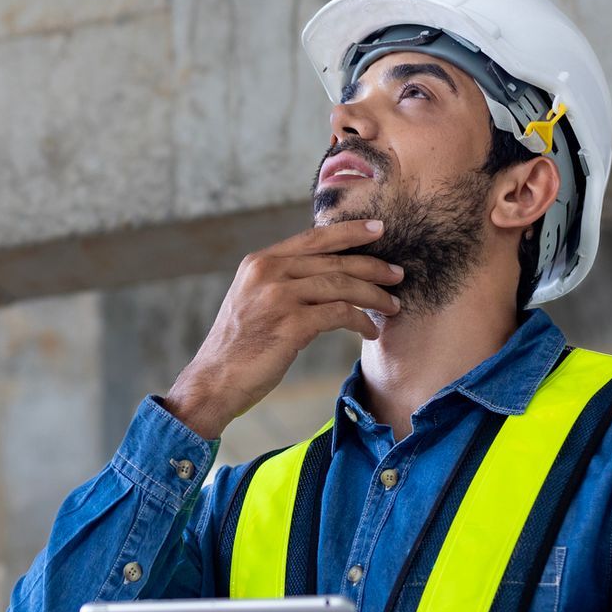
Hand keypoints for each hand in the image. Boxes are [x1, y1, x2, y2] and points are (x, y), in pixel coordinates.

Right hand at [163, 220, 402, 438]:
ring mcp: (278, 297)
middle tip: (398, 273)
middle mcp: (268, 272)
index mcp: (259, 262)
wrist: (213, 381)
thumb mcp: (252, 302)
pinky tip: (370, 330)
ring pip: (341, 285)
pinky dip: (360, 321)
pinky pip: (339, 314)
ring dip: (374, 295)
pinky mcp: (291, 324)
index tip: (377, 229)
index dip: (349, 232)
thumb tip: (323, 276)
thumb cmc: (238, 348)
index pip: (313, 238)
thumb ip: (280, 283)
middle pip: (333, 260)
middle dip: (372, 265)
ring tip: (393, 305)